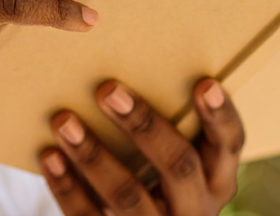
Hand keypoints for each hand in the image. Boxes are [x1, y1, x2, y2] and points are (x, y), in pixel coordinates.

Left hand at [40, 79, 243, 215]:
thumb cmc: (159, 182)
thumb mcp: (180, 166)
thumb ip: (172, 130)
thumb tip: (124, 76)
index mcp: (217, 181)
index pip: (229, 145)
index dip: (220, 116)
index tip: (204, 83)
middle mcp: (196, 209)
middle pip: (178, 165)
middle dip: (143, 126)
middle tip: (108, 90)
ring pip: (128, 196)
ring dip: (93, 156)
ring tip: (64, 121)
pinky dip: (67, 187)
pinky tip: (50, 157)